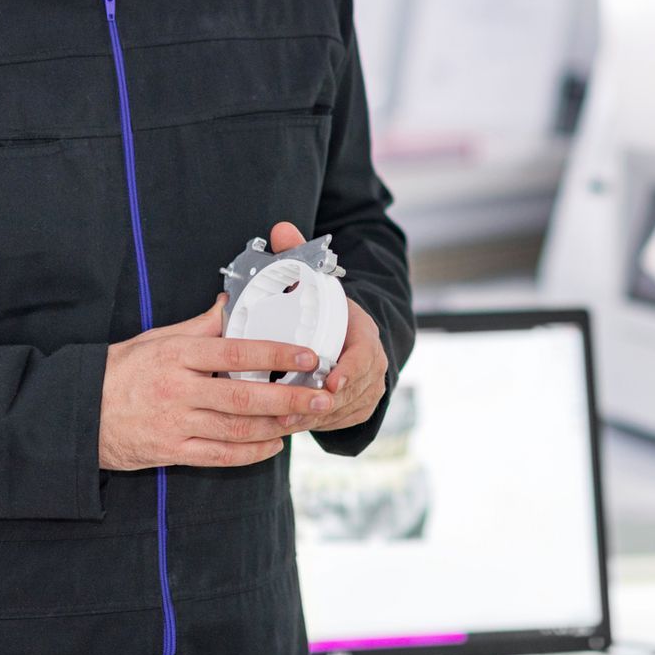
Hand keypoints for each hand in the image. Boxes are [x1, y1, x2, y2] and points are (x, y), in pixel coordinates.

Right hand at [98, 287, 332, 470]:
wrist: (76, 415)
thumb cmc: (118, 371)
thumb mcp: (154, 339)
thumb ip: (197, 327)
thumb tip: (230, 304)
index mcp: (177, 355)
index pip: (235, 352)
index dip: (275, 353)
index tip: (307, 355)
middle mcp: (178, 390)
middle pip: (243, 395)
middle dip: (288, 397)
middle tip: (321, 396)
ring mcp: (175, 424)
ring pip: (236, 429)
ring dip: (276, 426)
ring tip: (305, 419)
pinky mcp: (171, 451)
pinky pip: (218, 456)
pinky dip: (250, 453)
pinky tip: (274, 445)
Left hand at [268, 222, 388, 432]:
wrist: (352, 336)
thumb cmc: (329, 308)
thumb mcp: (316, 280)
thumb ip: (297, 255)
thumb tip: (280, 228)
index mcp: (366, 334)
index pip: (365, 355)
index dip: (350, 370)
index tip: (329, 380)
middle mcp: (374, 365)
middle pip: (352, 389)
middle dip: (321, 402)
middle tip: (290, 409)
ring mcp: (368, 389)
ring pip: (343, 410)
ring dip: (315, 417)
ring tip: (283, 420)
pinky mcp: (359, 409)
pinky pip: (339, 423)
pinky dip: (317, 426)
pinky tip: (290, 427)